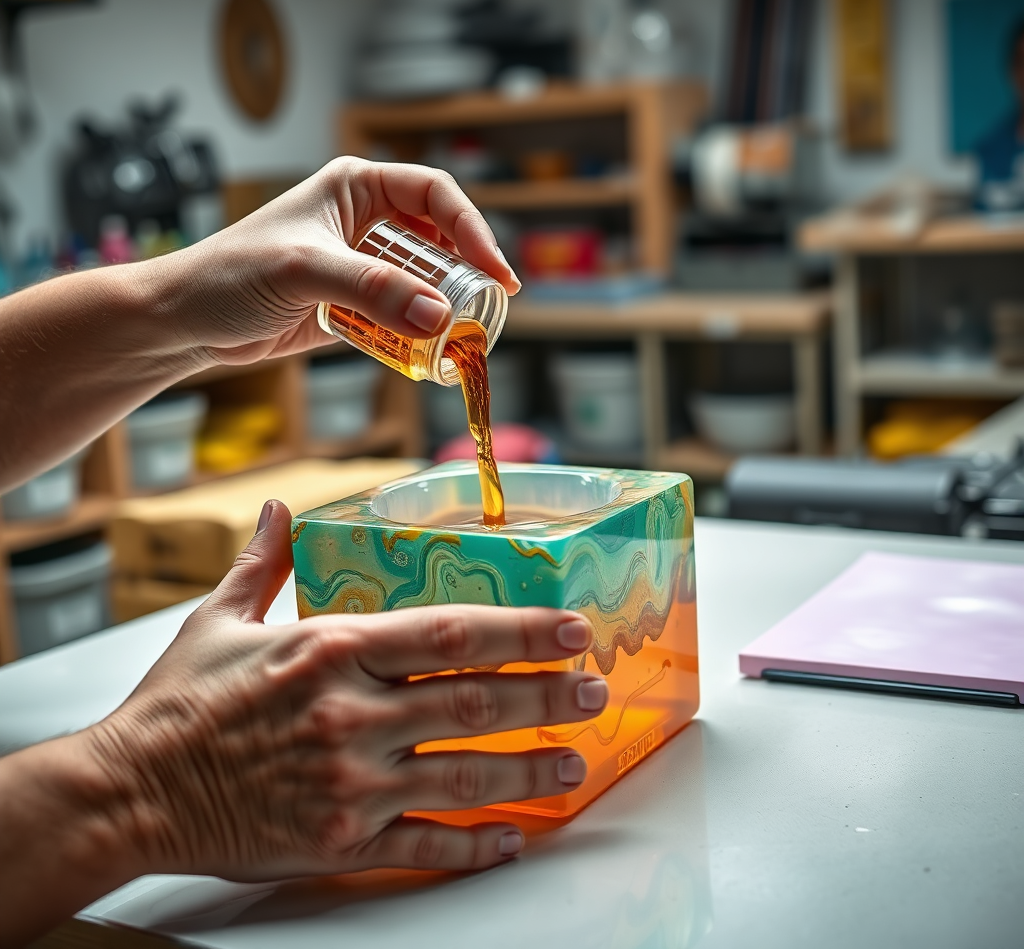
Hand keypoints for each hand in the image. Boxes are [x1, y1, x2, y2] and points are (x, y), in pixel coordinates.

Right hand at [85, 499, 603, 879]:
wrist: (131, 792)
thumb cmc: (179, 702)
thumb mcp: (219, 619)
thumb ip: (264, 563)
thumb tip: (278, 509)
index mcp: (331, 651)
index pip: (449, 633)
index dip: (519, 630)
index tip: (569, 628)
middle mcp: (350, 715)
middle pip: (473, 702)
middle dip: (544, 696)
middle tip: (593, 693)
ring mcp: (350, 784)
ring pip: (464, 776)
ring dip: (528, 769)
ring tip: (575, 762)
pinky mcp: (340, 843)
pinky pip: (422, 846)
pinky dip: (472, 845)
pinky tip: (511, 839)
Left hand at [153, 156, 519, 368]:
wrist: (185, 321)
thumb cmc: (230, 275)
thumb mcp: (306, 271)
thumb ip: (373, 291)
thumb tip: (440, 318)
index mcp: (355, 187)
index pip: (434, 194)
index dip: (472, 228)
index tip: (495, 272)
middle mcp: (364, 220)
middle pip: (438, 238)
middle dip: (467, 272)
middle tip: (491, 308)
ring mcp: (360, 264)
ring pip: (423, 279)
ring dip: (446, 305)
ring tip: (467, 334)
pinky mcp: (353, 304)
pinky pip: (401, 313)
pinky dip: (419, 331)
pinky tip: (431, 350)